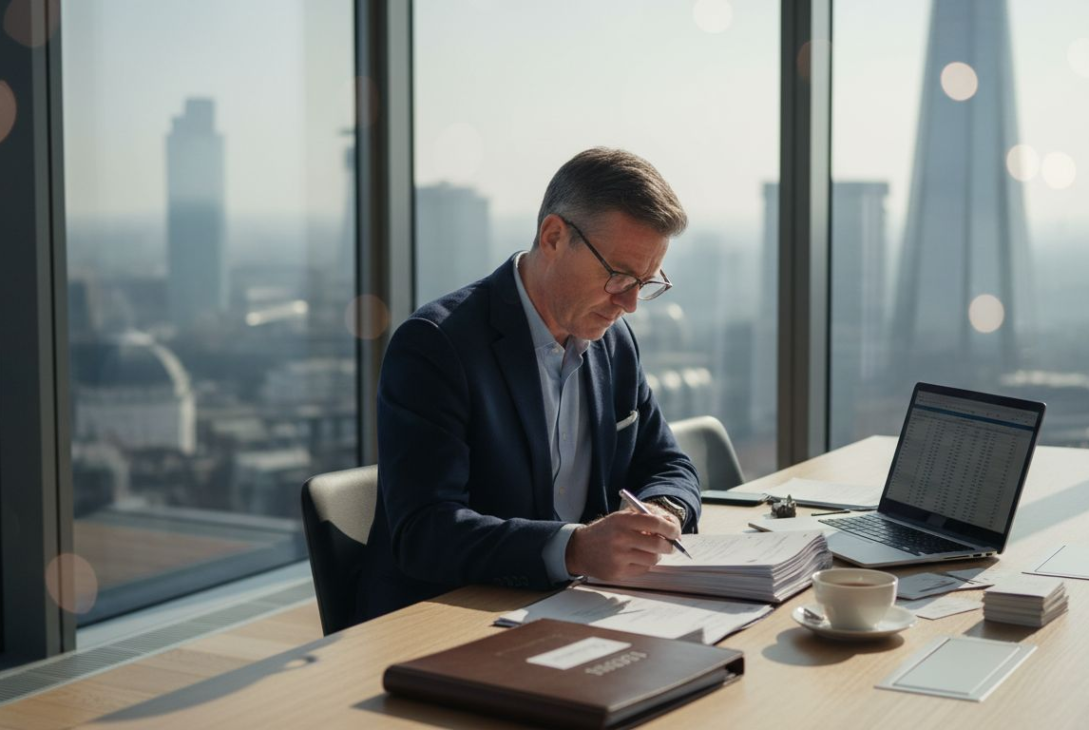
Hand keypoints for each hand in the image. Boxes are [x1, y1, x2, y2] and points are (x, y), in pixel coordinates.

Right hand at [564, 510, 680, 580]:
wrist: (580, 549)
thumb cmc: (606, 531)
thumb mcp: (621, 518)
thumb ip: (644, 519)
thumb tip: (671, 526)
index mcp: (622, 520)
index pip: (655, 522)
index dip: (670, 528)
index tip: (675, 532)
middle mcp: (620, 538)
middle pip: (657, 544)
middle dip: (668, 545)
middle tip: (669, 545)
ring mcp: (618, 557)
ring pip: (652, 559)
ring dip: (656, 555)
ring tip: (648, 551)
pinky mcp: (617, 572)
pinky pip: (642, 570)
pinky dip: (644, 564)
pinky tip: (635, 559)